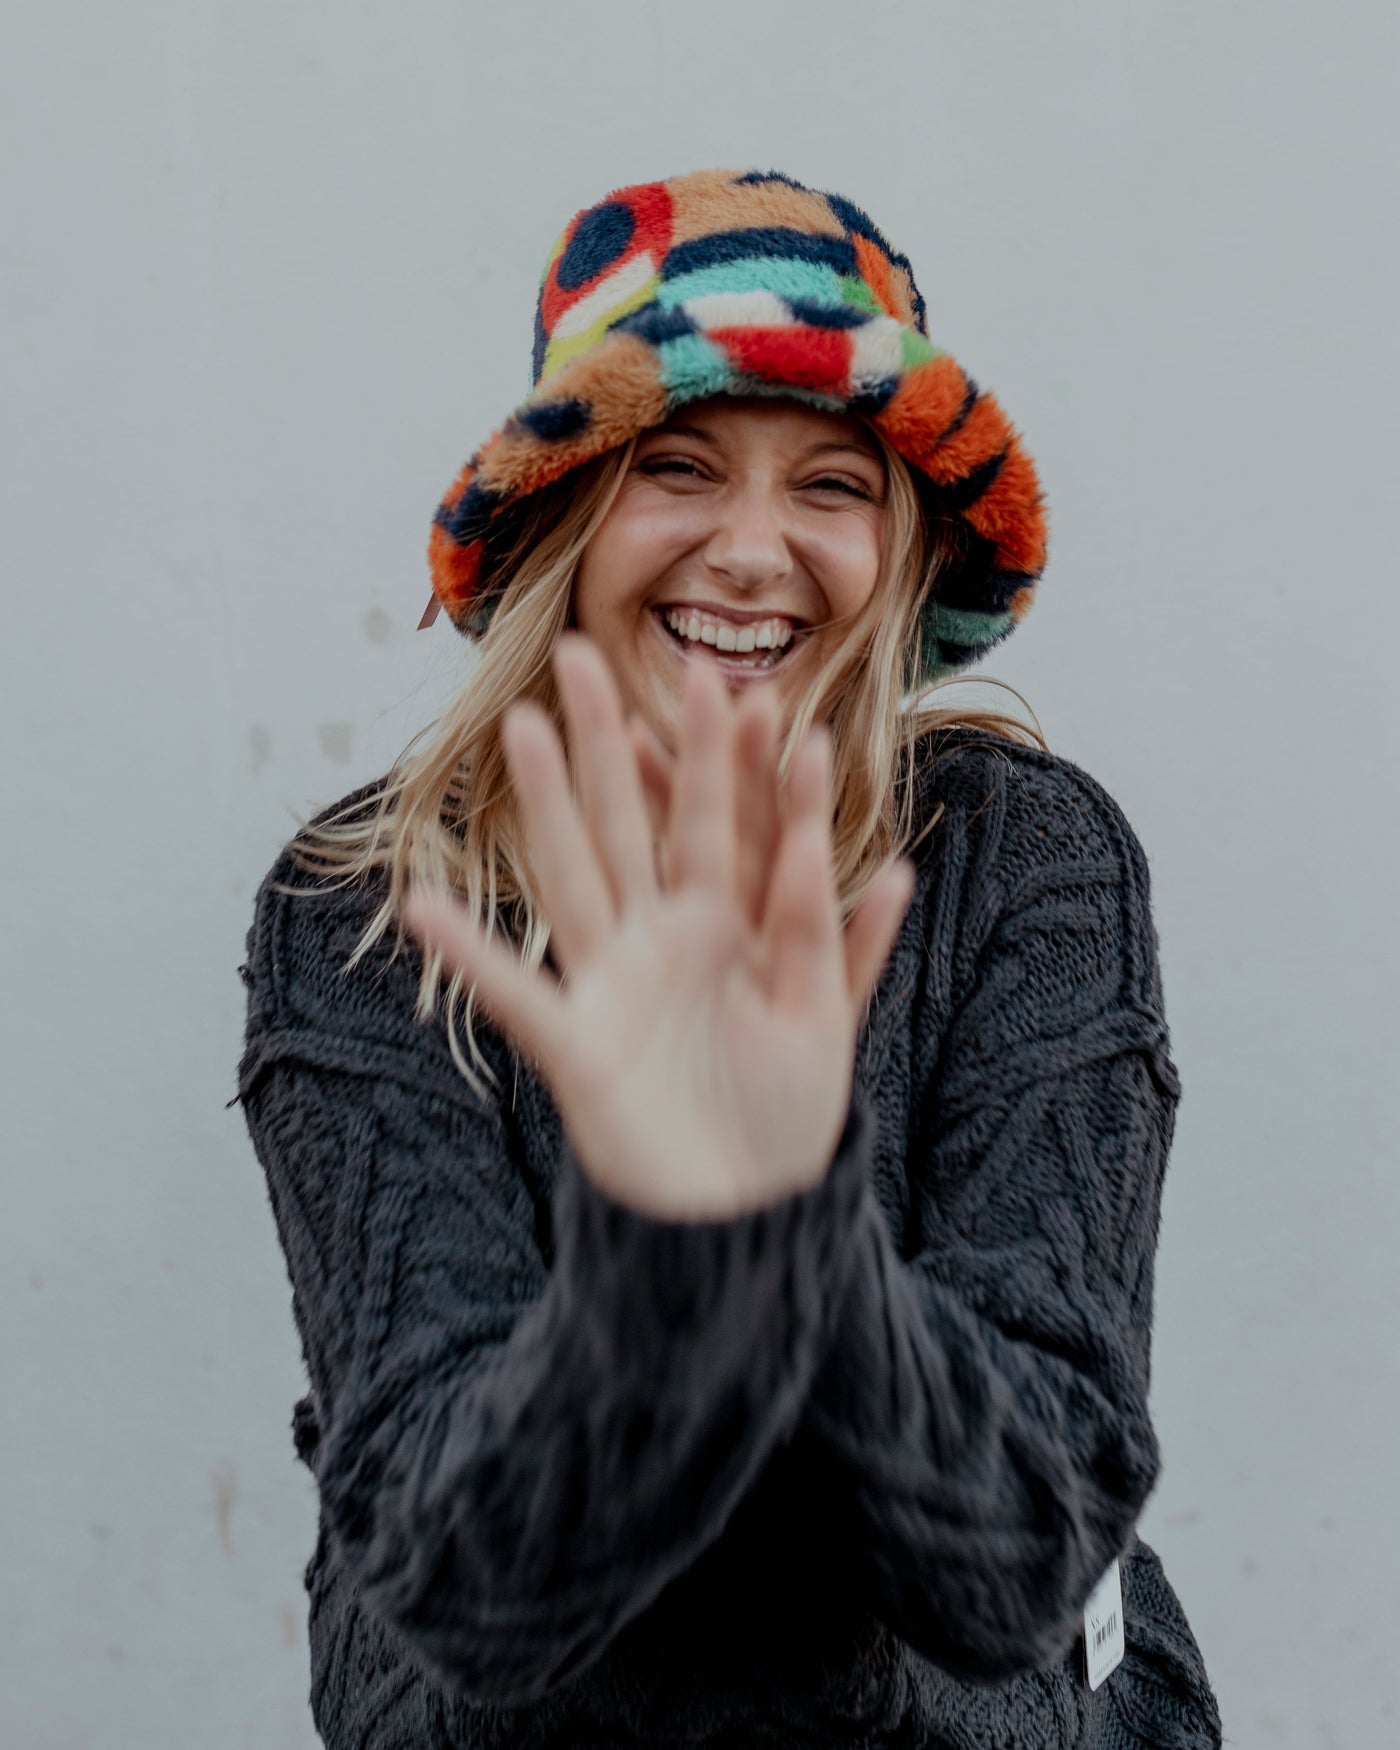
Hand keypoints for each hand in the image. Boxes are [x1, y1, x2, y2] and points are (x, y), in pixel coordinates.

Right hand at [403, 633, 913, 1220]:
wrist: (743, 1211)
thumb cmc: (788, 1115)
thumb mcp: (823, 1023)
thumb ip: (836, 945)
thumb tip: (889, 866)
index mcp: (727, 927)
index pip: (719, 825)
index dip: (722, 760)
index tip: (729, 684)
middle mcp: (661, 939)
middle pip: (630, 823)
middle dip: (608, 742)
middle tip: (582, 657)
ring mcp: (612, 983)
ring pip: (573, 875)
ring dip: (545, 806)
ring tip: (520, 729)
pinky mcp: (577, 1045)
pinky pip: (516, 994)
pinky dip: (471, 957)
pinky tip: (425, 908)